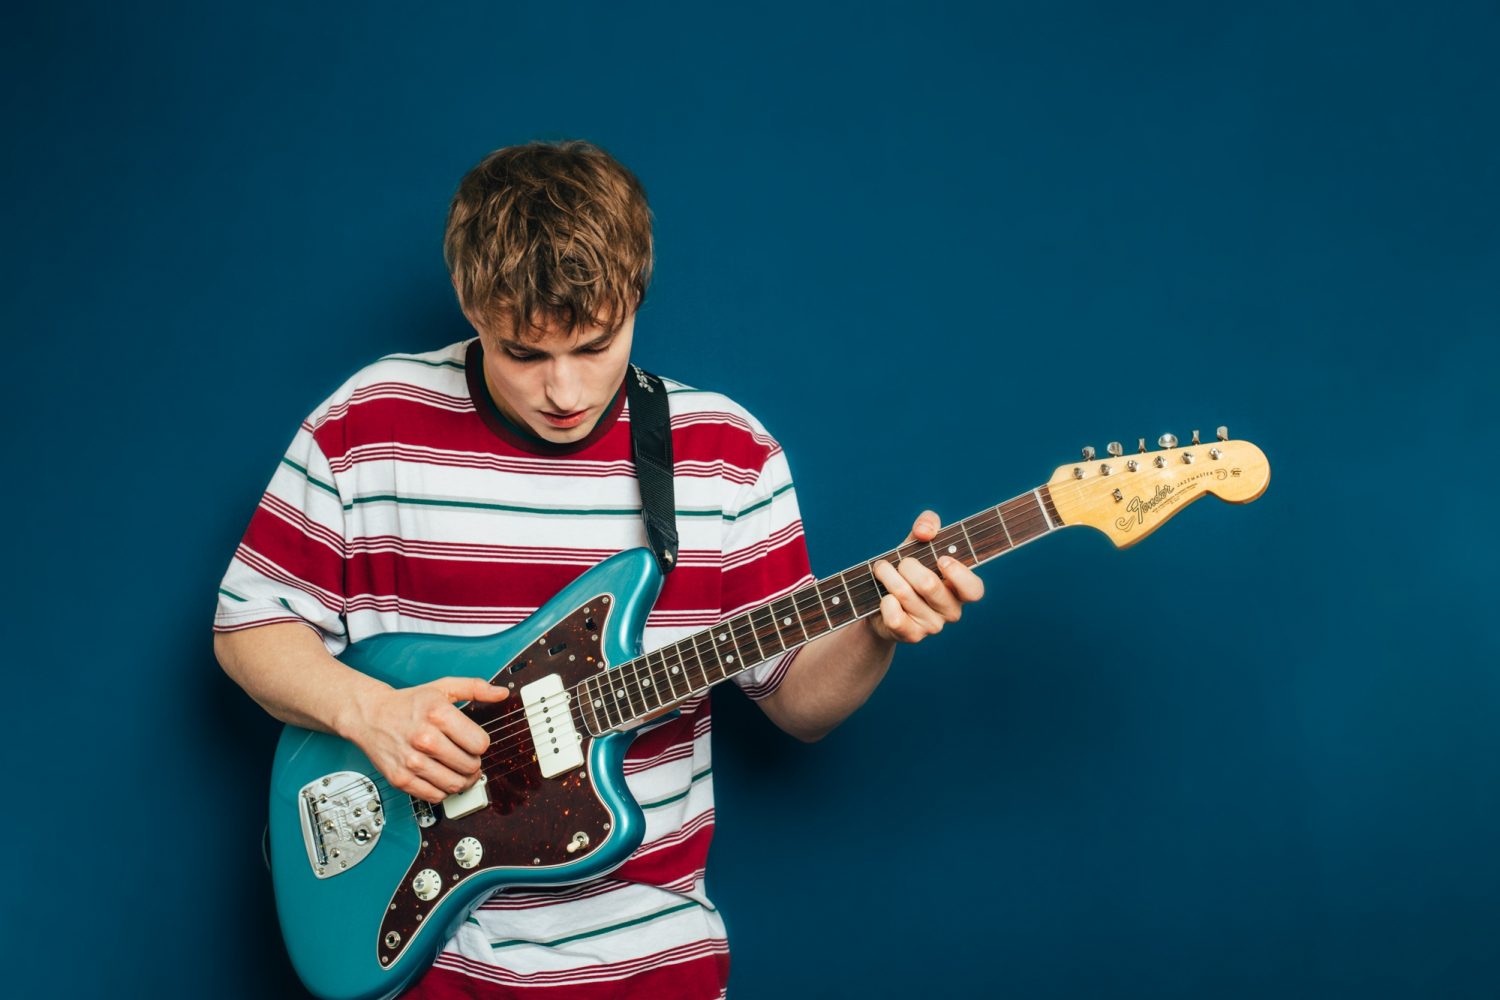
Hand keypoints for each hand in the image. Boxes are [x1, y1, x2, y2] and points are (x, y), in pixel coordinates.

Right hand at [343, 676, 509, 803]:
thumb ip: (475, 688)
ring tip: (458, 769)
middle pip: (470, 766)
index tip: (473, 741)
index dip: (481, 743)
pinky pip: (435, 796)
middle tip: (467, 757)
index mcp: (438, 714)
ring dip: (462, 779)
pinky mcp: (401, 779)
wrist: (370, 715)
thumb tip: (501, 693)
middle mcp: (425, 739)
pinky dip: (443, 790)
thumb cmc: (408, 703)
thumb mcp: (443, 687)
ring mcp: (412, 761)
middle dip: (474, 763)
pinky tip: (440, 776)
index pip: (480, 744)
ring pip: (455, 784)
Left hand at [868, 510, 984, 643]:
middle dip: (906, 565)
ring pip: (905, 595)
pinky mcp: (911, 636)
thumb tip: (925, 531)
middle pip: (929, 585)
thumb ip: (927, 526)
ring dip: (887, 576)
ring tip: (882, 570)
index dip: (959, 575)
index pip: (974, 590)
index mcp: (960, 589)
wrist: (880, 602)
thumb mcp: (918, 544)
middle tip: (899, 562)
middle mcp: (951, 610)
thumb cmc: (907, 571)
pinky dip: (884, 602)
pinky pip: (895, 617)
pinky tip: (884, 598)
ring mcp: (932, 626)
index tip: (941, 559)